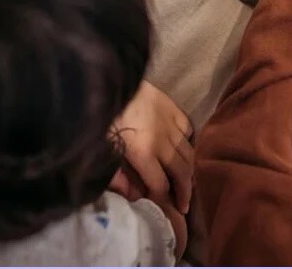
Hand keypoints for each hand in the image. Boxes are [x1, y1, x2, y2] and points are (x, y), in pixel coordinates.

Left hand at [109, 81, 193, 213]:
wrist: (108, 79)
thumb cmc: (101, 116)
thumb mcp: (102, 149)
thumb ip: (117, 176)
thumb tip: (135, 195)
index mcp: (143, 152)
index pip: (160, 185)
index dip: (163, 200)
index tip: (166, 211)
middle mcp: (162, 140)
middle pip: (181, 171)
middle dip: (184, 191)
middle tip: (185, 205)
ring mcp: (170, 122)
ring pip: (189, 152)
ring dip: (190, 170)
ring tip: (189, 182)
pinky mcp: (173, 107)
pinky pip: (188, 129)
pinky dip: (189, 142)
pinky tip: (185, 149)